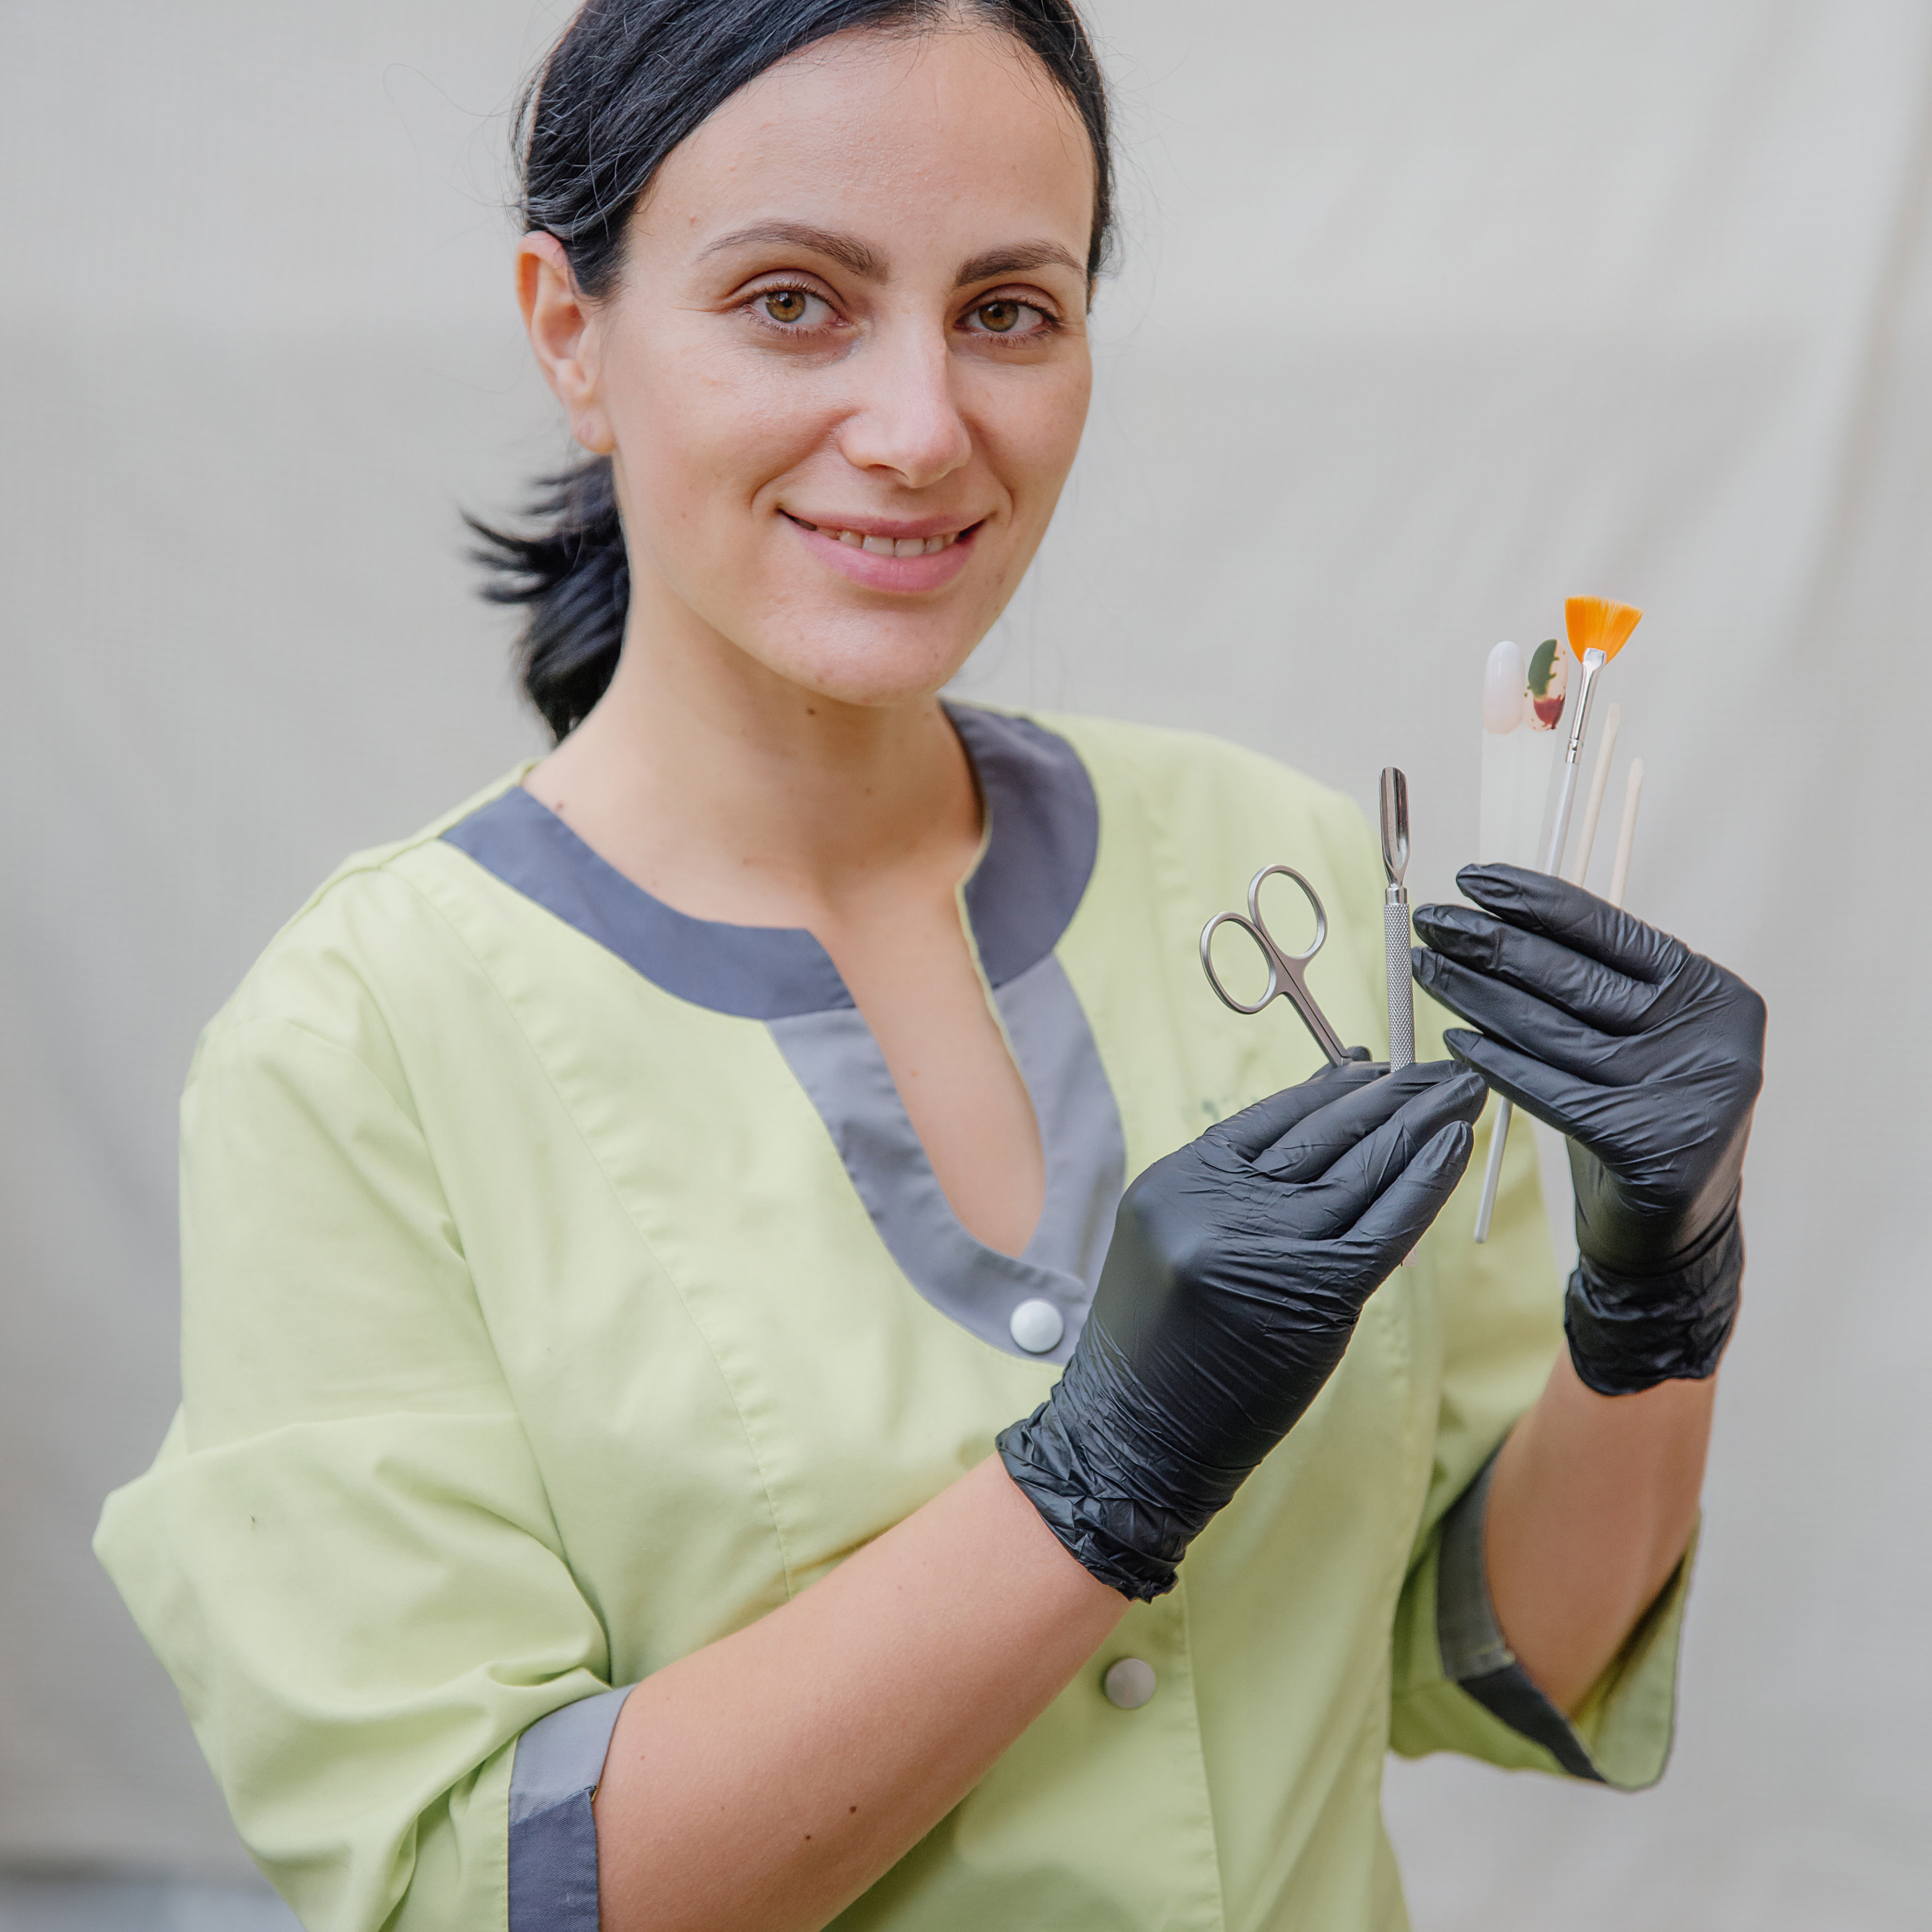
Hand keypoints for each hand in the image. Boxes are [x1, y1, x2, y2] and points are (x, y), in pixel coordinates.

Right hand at [998, 1058, 1482, 1598]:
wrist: (1133, 1443)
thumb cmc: (1161, 1356)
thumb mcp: (1178, 1247)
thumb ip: (1241, 1195)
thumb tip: (1329, 1138)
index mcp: (1176, 1181)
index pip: (1271, 1117)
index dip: (1332, 1088)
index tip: (1379, 1068)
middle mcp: (1213, 1202)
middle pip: (1321, 1132)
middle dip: (1390, 1094)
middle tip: (1440, 1070)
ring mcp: (1261, 1243)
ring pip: (1359, 1169)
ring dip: (1420, 1124)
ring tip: (1461, 1093)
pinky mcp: (1311, 1291)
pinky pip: (1386, 1222)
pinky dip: (1427, 1180)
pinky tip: (1456, 1145)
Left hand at [1412, 863, 1765, 1394]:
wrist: (1670, 1239)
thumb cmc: (1635, 1121)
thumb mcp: (1630, 1042)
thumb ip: (1591, 987)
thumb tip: (1495, 918)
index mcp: (1711, 996)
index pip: (1612, 933)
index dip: (1538, 902)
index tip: (1473, 879)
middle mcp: (1714, 1040)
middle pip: (1578, 980)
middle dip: (1494, 945)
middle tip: (1432, 921)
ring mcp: (1693, 1096)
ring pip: (1557, 1033)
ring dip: (1479, 996)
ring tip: (1425, 969)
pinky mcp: (1655, 1149)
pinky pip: (1553, 1093)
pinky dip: (1497, 1065)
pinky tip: (1451, 1041)